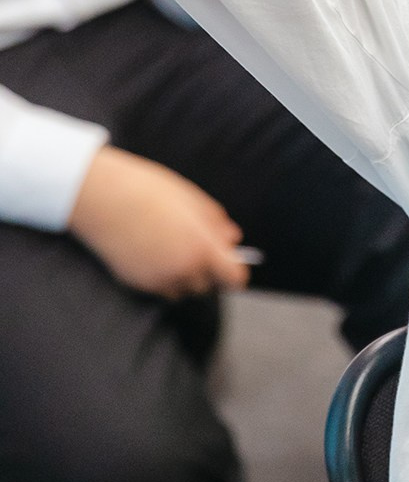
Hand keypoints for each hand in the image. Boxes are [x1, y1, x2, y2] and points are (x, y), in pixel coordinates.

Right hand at [68, 146, 251, 300]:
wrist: (100, 198)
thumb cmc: (148, 191)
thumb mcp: (192, 200)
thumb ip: (217, 224)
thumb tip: (233, 239)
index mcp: (202, 248)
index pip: (233, 279)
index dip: (235, 272)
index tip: (232, 264)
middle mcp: (182, 270)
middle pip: (208, 286)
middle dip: (208, 271)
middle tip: (198, 248)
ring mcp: (158, 279)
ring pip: (183, 291)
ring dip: (185, 277)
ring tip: (174, 250)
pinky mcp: (136, 284)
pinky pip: (160, 289)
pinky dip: (163, 278)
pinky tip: (154, 254)